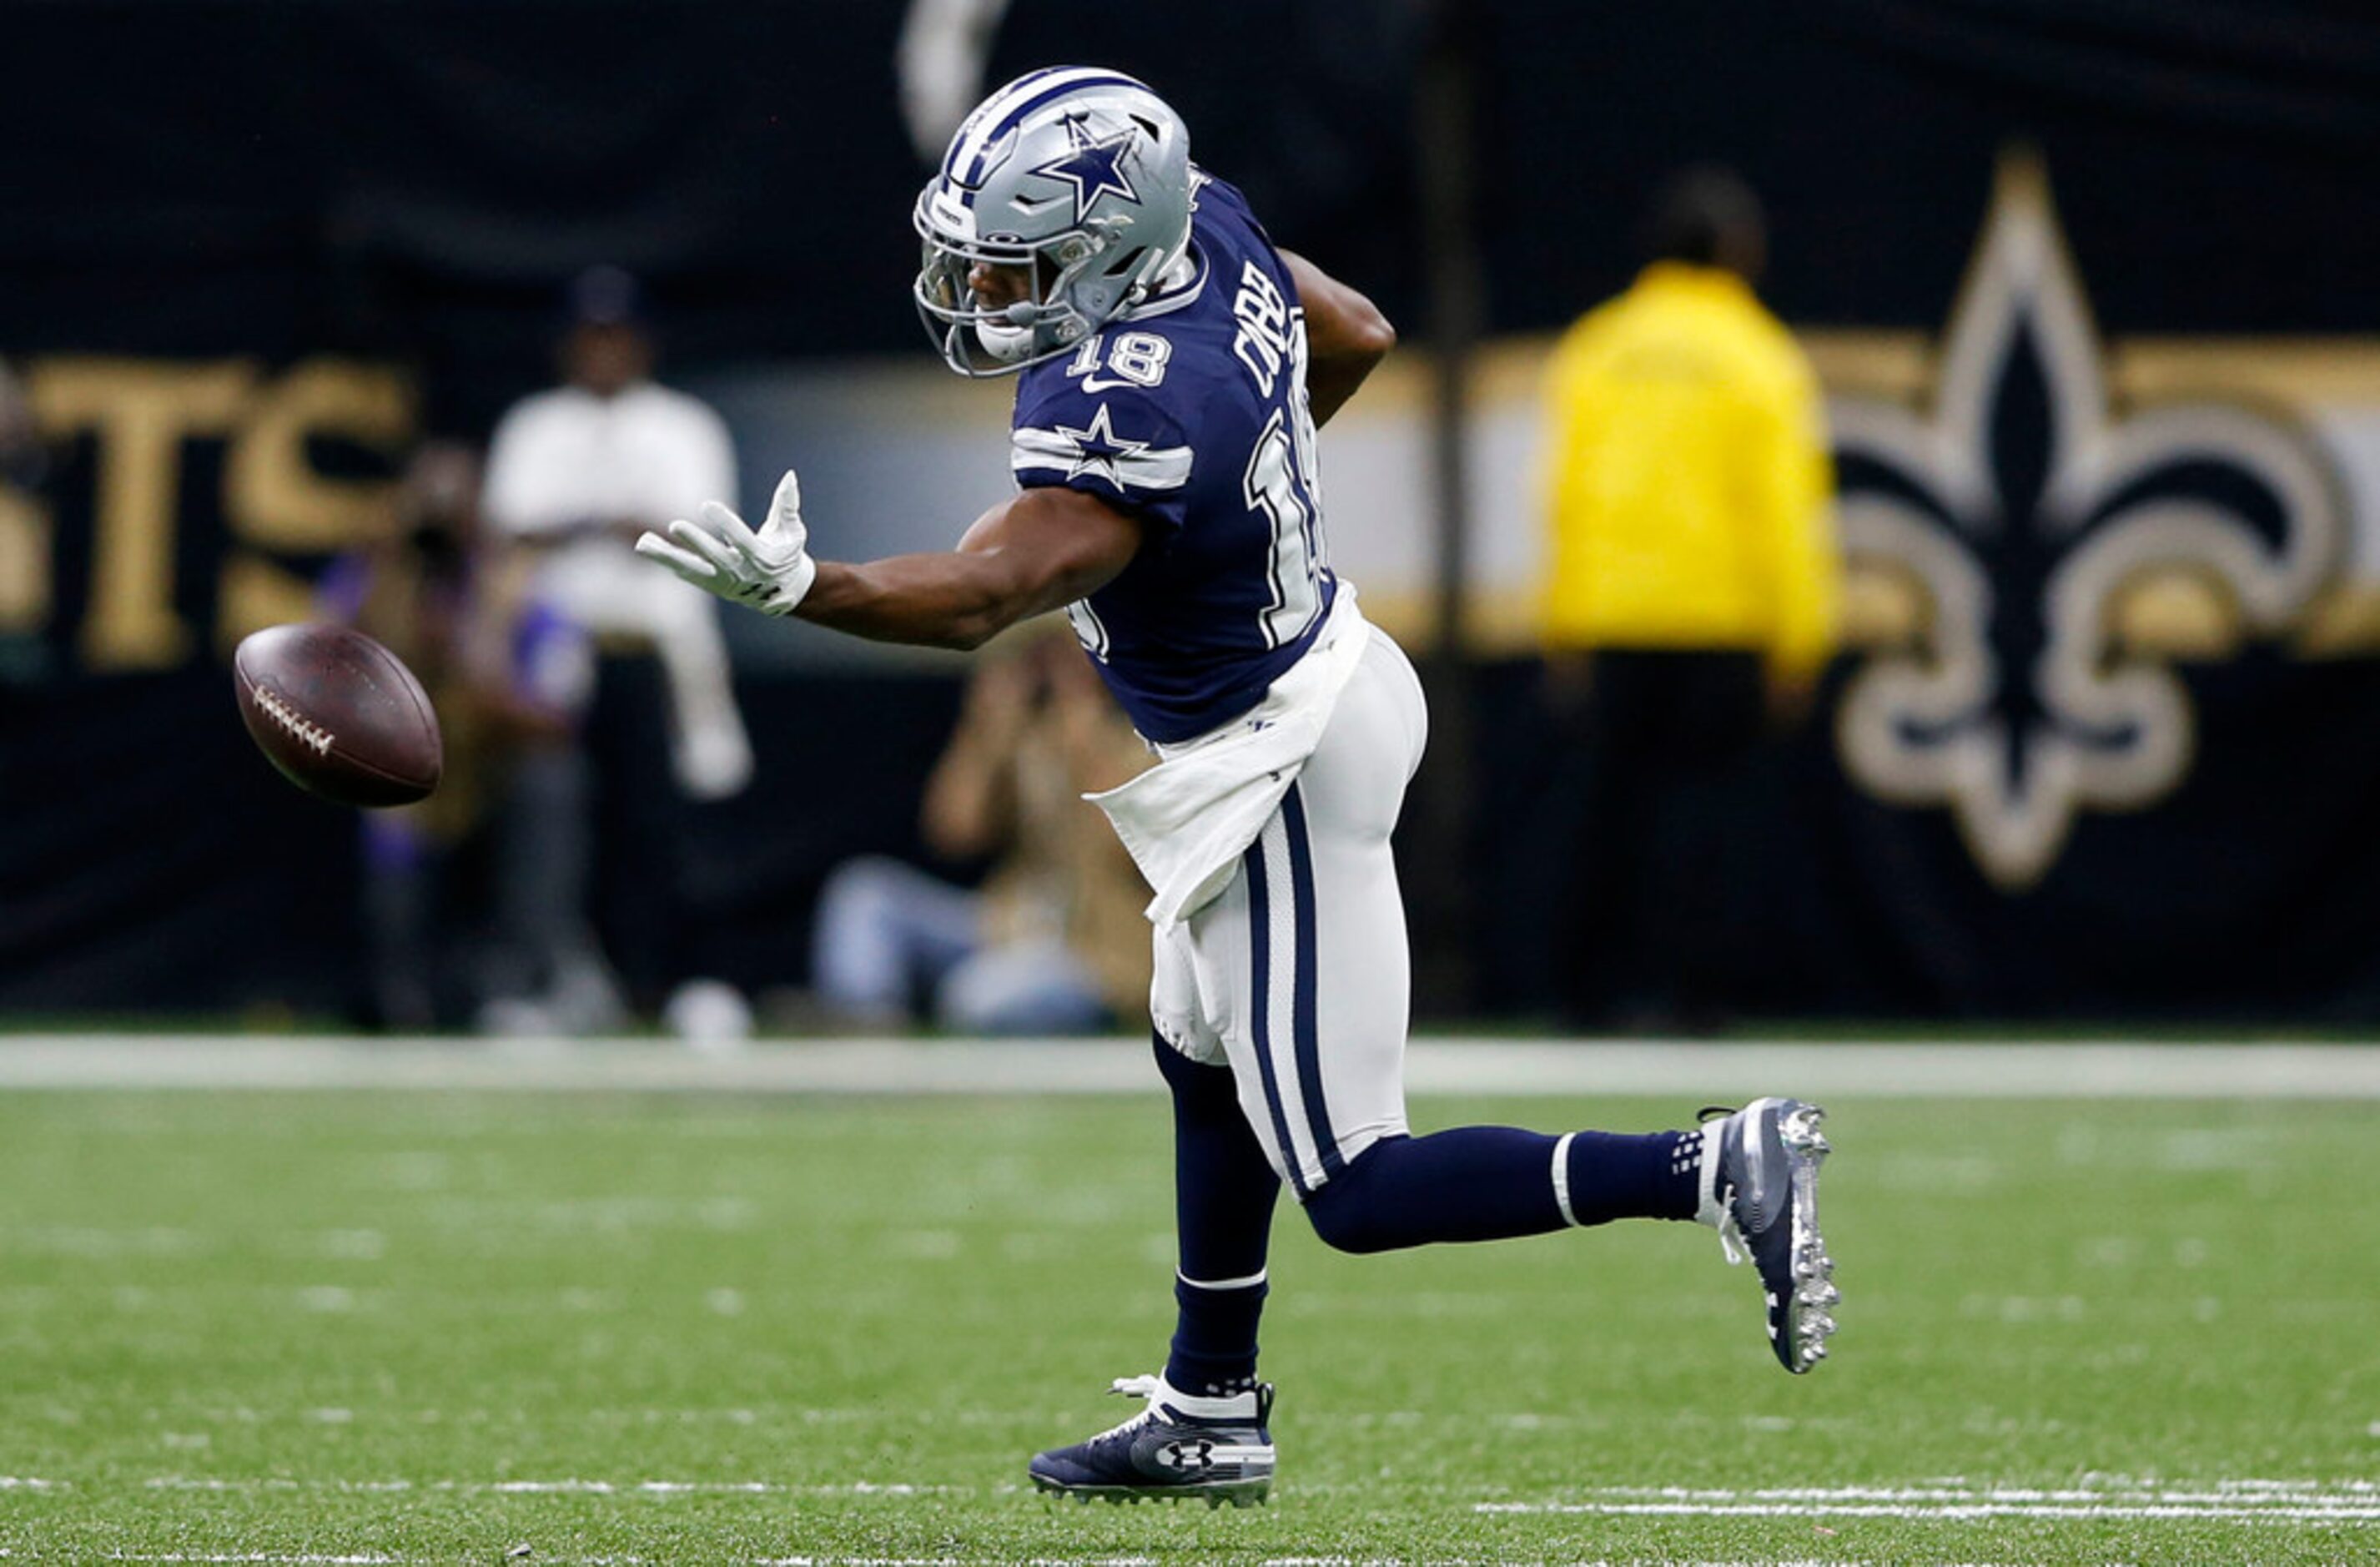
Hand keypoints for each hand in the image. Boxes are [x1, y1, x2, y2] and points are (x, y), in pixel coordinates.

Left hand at [635, 469, 816, 614]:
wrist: (784, 591)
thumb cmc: (787, 554)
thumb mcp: (792, 531)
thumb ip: (787, 505)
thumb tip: (790, 475)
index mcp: (763, 559)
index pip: (742, 540)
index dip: (725, 523)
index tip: (707, 505)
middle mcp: (742, 573)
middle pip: (715, 557)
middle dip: (695, 541)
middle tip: (675, 525)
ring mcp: (724, 583)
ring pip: (693, 569)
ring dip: (667, 556)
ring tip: (643, 543)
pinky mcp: (712, 586)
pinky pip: (687, 574)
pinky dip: (669, 562)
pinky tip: (649, 548)